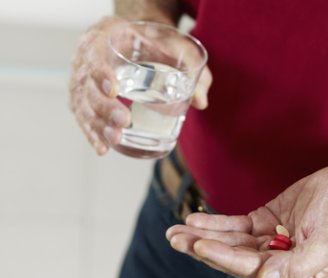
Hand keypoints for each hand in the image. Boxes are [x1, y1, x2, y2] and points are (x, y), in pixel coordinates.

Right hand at [69, 16, 212, 154]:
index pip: (95, 54)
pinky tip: (102, 148)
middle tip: (124, 121)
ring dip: (98, 124)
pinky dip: (92, 133)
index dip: (101, 73)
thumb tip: (201, 101)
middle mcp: (86, 57)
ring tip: (115, 139)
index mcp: (104, 35)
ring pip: (83, 104)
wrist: (138, 40)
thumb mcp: (173, 45)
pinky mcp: (84, 97)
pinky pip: (83, 116)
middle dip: (104, 106)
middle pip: (87, 85)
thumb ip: (190, 67)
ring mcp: (82, 78)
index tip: (115, 90)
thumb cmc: (154, 41)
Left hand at [166, 160, 327, 277]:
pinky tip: (196, 220)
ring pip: (231, 242)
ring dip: (204, 237)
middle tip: (176, 239)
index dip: (223, 257)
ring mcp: (271, 241)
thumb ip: (299, 266)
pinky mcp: (266, 221)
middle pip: (233, 257)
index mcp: (294, 274)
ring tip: (176, 232)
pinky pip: (237, 225)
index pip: (251, 268)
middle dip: (204, 249)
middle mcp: (279, 262)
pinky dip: (216, 224)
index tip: (199, 244)